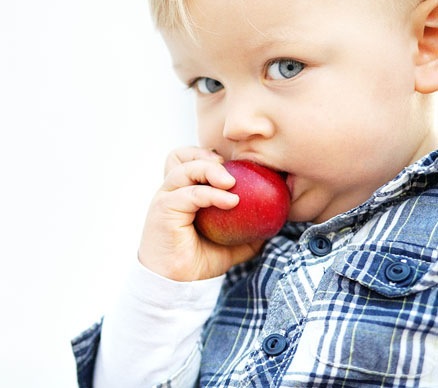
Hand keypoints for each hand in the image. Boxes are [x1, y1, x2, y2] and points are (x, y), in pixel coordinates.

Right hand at [137, 147, 263, 281]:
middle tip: (235, 171)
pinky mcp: (164, 210)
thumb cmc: (198, 262)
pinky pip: (189, 193)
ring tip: (232, 183)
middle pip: (182, 156)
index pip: (188, 159)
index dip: (208, 156)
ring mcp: (165, 199)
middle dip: (208, 157)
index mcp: (181, 193)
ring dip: (210, 170)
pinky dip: (211, 194)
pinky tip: (231, 201)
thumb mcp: (230, 244)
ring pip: (184, 169)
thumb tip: (276, 222)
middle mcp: (170, 192)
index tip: (234, 167)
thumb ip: (248, 231)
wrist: (177, 285)